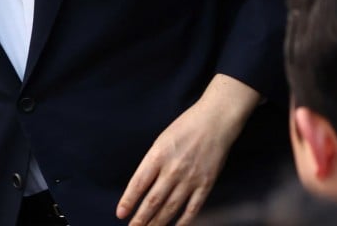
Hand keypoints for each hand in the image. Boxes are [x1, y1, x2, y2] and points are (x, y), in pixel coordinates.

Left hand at [116, 75, 259, 224]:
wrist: (215, 121)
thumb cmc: (186, 127)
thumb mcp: (162, 140)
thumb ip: (152, 163)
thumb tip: (141, 187)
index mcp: (158, 155)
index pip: (139, 183)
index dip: (129, 201)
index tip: (121, 214)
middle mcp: (172, 169)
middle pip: (153, 200)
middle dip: (141, 218)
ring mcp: (190, 178)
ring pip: (170, 208)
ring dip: (158, 223)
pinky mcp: (206, 184)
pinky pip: (192, 208)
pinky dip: (183, 222)